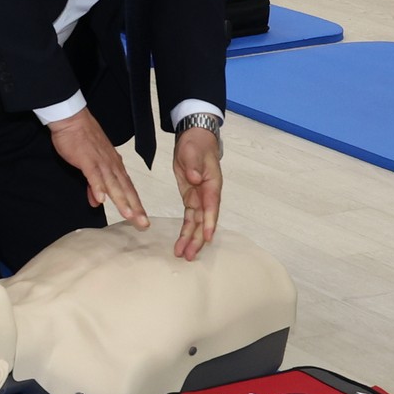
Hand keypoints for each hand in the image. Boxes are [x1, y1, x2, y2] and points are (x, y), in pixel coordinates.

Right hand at [47, 107, 143, 224]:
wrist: (72, 119)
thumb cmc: (81, 139)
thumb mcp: (90, 164)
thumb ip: (93, 185)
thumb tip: (98, 201)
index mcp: (114, 165)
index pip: (128, 188)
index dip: (135, 205)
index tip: (142, 220)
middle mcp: (112, 164)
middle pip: (125, 189)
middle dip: (135, 208)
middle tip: (143, 224)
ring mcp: (100, 162)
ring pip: (113, 184)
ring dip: (121, 200)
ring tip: (128, 216)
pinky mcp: (87, 159)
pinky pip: (93, 175)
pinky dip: (98, 187)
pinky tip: (101, 199)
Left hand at [172, 127, 221, 260]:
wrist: (195, 139)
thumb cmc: (196, 145)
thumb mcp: (192, 151)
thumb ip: (193, 165)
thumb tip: (194, 178)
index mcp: (211, 184)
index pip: (211, 206)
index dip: (209, 222)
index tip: (207, 238)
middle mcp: (208, 194)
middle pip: (204, 220)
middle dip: (197, 238)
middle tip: (189, 255)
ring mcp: (200, 197)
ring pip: (197, 222)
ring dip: (190, 238)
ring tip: (183, 254)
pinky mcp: (191, 198)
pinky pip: (190, 217)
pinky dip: (186, 229)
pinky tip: (182, 242)